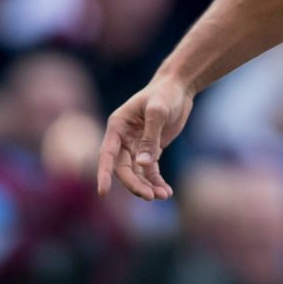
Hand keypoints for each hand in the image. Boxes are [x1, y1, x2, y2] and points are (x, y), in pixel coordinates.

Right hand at [96, 77, 193, 200]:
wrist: (179, 87)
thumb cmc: (165, 94)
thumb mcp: (158, 112)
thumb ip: (150, 138)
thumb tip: (142, 164)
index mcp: (117, 126)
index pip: (107, 154)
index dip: (104, 174)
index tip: (103, 192)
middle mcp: (123, 138)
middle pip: (123, 168)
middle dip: (135, 184)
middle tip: (151, 196)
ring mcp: (136, 145)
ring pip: (136, 173)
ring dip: (148, 186)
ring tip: (163, 195)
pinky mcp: (150, 150)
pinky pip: (150, 171)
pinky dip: (156, 181)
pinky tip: (167, 191)